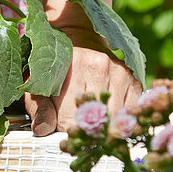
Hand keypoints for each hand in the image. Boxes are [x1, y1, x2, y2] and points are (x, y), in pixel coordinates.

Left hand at [24, 29, 141, 135]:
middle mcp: (98, 66)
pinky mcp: (133, 80)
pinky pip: (129, 112)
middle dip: (86, 129)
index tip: (65, 130)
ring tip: (93, 121)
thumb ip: (39, 109)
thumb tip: (41, 130)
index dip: (66, 128)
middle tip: (80, 129)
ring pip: (113, 117)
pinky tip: (109, 115)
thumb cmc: (57, 70)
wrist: (78, 40)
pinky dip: (119, 119)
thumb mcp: (40, 86)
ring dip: (103, 125)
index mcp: (71, 66)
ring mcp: (118, 72)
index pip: (70, 116)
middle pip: (94, 118)